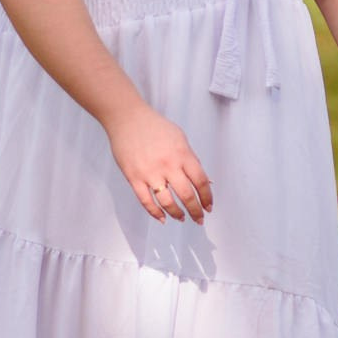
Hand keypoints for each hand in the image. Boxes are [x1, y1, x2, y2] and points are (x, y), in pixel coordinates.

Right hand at [102, 102, 212, 223]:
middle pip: (186, 195)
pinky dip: (155, 213)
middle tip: (199, 219)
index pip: (200, 181)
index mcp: (182, 154)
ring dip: (177, 214)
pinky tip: (162, 218)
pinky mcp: (134, 178)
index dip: (207, 197)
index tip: (209, 206)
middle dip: (196, 211)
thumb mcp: (180, 138)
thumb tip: (205, 180)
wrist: (128, 119)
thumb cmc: (155, 127)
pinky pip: (146, 201)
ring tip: (182, 218)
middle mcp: (168, 165)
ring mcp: (150, 173)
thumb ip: (192, 159)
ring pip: (167, 202)